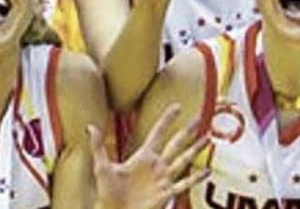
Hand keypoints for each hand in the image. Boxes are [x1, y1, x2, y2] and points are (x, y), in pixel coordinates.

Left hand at [92, 105, 208, 208]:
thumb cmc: (108, 194)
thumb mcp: (102, 167)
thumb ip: (98, 146)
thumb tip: (90, 127)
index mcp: (143, 156)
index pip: (158, 132)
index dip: (167, 119)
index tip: (176, 106)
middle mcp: (157, 165)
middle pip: (177, 142)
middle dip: (188, 129)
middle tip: (201, 115)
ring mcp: (164, 179)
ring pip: (184, 159)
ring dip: (196, 149)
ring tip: (209, 138)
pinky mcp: (166, 193)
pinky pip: (184, 183)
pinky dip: (196, 177)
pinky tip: (207, 170)